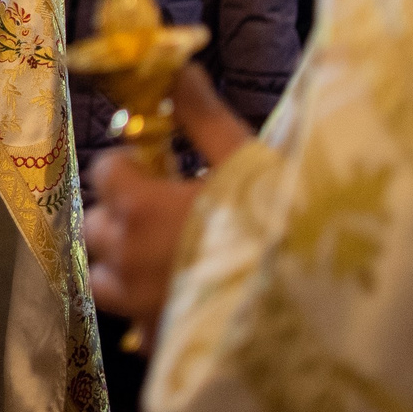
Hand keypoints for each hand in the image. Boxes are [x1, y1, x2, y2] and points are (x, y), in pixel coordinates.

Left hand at [82, 66, 254, 337]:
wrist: (317, 300)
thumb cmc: (281, 222)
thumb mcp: (246, 160)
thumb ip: (202, 117)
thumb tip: (180, 70)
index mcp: (141, 207)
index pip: (104, 172)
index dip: (127, 165)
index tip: (155, 167)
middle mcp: (129, 258)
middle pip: (95, 228)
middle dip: (119, 214)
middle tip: (160, 210)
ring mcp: (141, 306)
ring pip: (102, 280)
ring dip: (121, 264)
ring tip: (161, 256)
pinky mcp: (162, 341)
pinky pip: (134, 322)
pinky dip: (147, 307)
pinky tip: (181, 298)